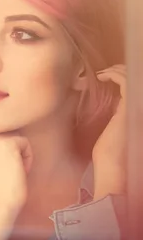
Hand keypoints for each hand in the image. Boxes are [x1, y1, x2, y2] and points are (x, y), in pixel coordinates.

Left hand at [92, 64, 126, 196]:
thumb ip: (119, 116)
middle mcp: (140, 110)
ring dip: (117, 71)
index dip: (125, 78)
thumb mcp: (114, 130)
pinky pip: (124, 81)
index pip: (136, 90)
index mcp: (137, 115)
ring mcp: (137, 108)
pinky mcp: (128, 107)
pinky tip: (102, 76)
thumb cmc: (109, 155)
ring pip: (133, 78)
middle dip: (123, 71)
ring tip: (103, 73)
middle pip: (138, 81)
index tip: (108, 77)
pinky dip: (114, 74)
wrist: (113, 168)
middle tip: (106, 72)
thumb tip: (114, 103)